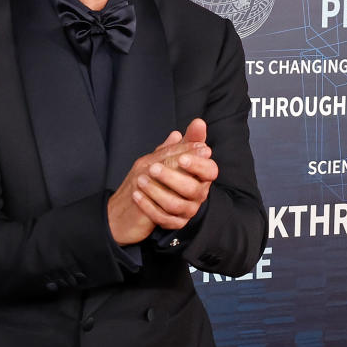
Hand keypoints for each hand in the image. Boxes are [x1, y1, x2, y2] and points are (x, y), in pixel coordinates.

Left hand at [107, 120, 217, 245]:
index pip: (210, 171)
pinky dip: (148, 206)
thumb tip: (198, 123)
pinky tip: (136, 195)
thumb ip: (187, 140)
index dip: (198, 165)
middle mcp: (198, 194)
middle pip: (191, 189)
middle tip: (152, 168)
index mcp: (202, 176)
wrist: (147, 195)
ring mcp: (188, 210)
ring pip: (176, 205)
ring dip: (156, 192)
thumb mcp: (174, 153)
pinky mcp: (175, 223)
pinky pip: (163, 218)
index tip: (182, 158)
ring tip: (140, 180)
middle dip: (171, 178)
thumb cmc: (165, 171)